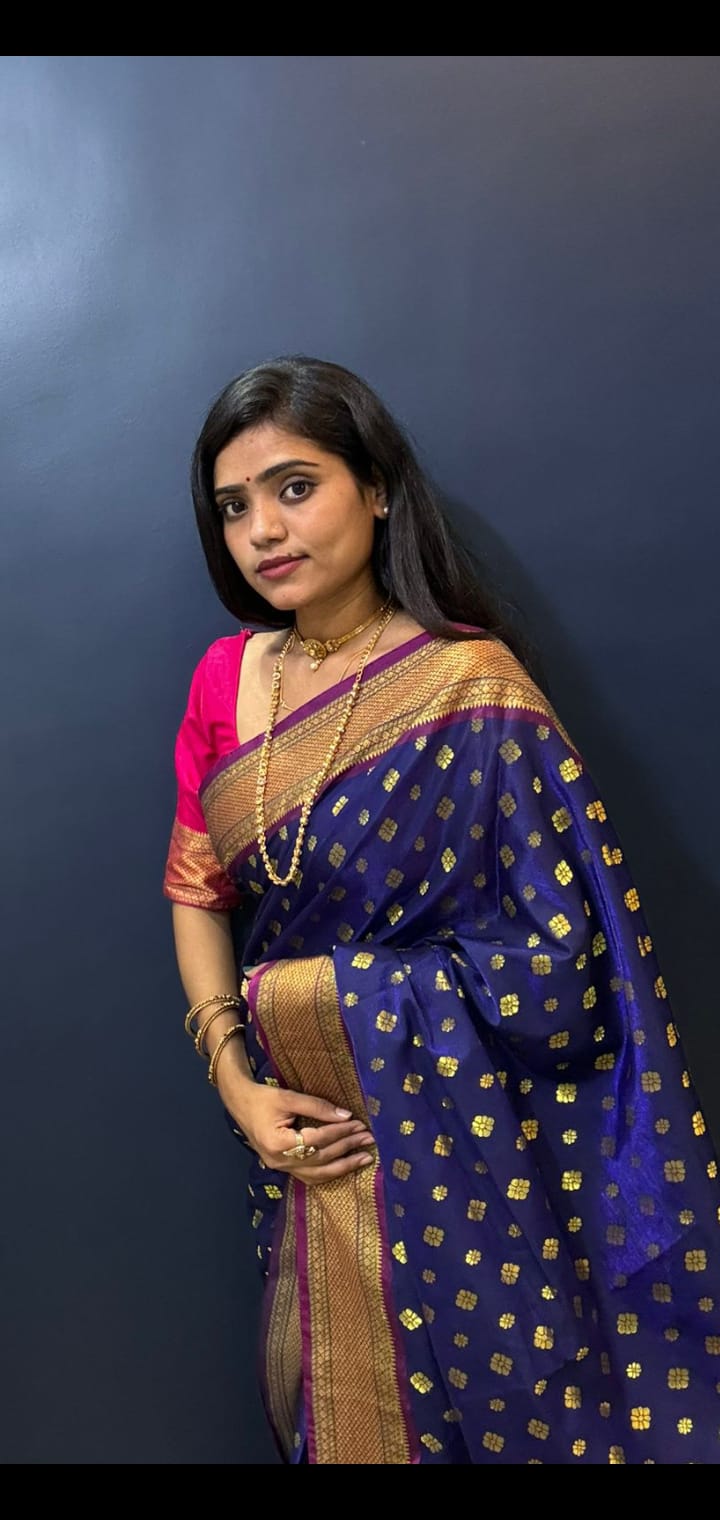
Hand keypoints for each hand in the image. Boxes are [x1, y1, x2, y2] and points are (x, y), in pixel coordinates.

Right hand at [218, 1070, 374, 1184]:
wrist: (240, 1103)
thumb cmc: (262, 1097)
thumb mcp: (289, 1097)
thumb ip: (317, 1106)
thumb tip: (346, 1116)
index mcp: (278, 1143)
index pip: (317, 1140)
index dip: (340, 1132)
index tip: (359, 1124)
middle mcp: (279, 1161)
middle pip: (321, 1158)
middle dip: (347, 1148)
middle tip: (369, 1139)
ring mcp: (280, 1168)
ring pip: (317, 1174)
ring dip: (343, 1166)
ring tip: (364, 1158)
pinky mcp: (282, 1168)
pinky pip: (309, 1176)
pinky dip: (328, 1172)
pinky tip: (344, 1166)